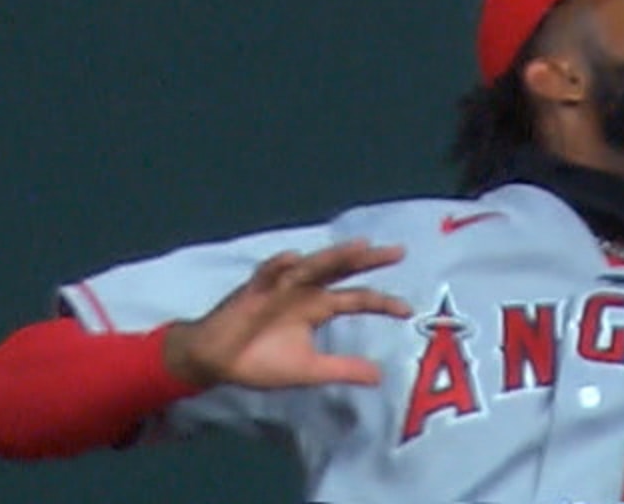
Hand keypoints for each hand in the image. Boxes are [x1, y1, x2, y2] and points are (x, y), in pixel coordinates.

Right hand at [163, 240, 413, 390]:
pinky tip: (293, 258)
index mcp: (318, 307)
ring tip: (359, 246)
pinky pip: (266, 276)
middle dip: (367, 260)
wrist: (216, 364)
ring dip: (333, 256)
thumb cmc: (262, 361)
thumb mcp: (309, 369)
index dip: (381, 302)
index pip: (356, 298)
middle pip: (340, 270)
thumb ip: (342, 369)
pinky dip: (278, 267)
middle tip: (397, 251)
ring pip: (311, 267)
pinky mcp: (251, 292)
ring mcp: (279, 288)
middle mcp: (304, 291)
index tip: (407, 310)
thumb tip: (380, 377)